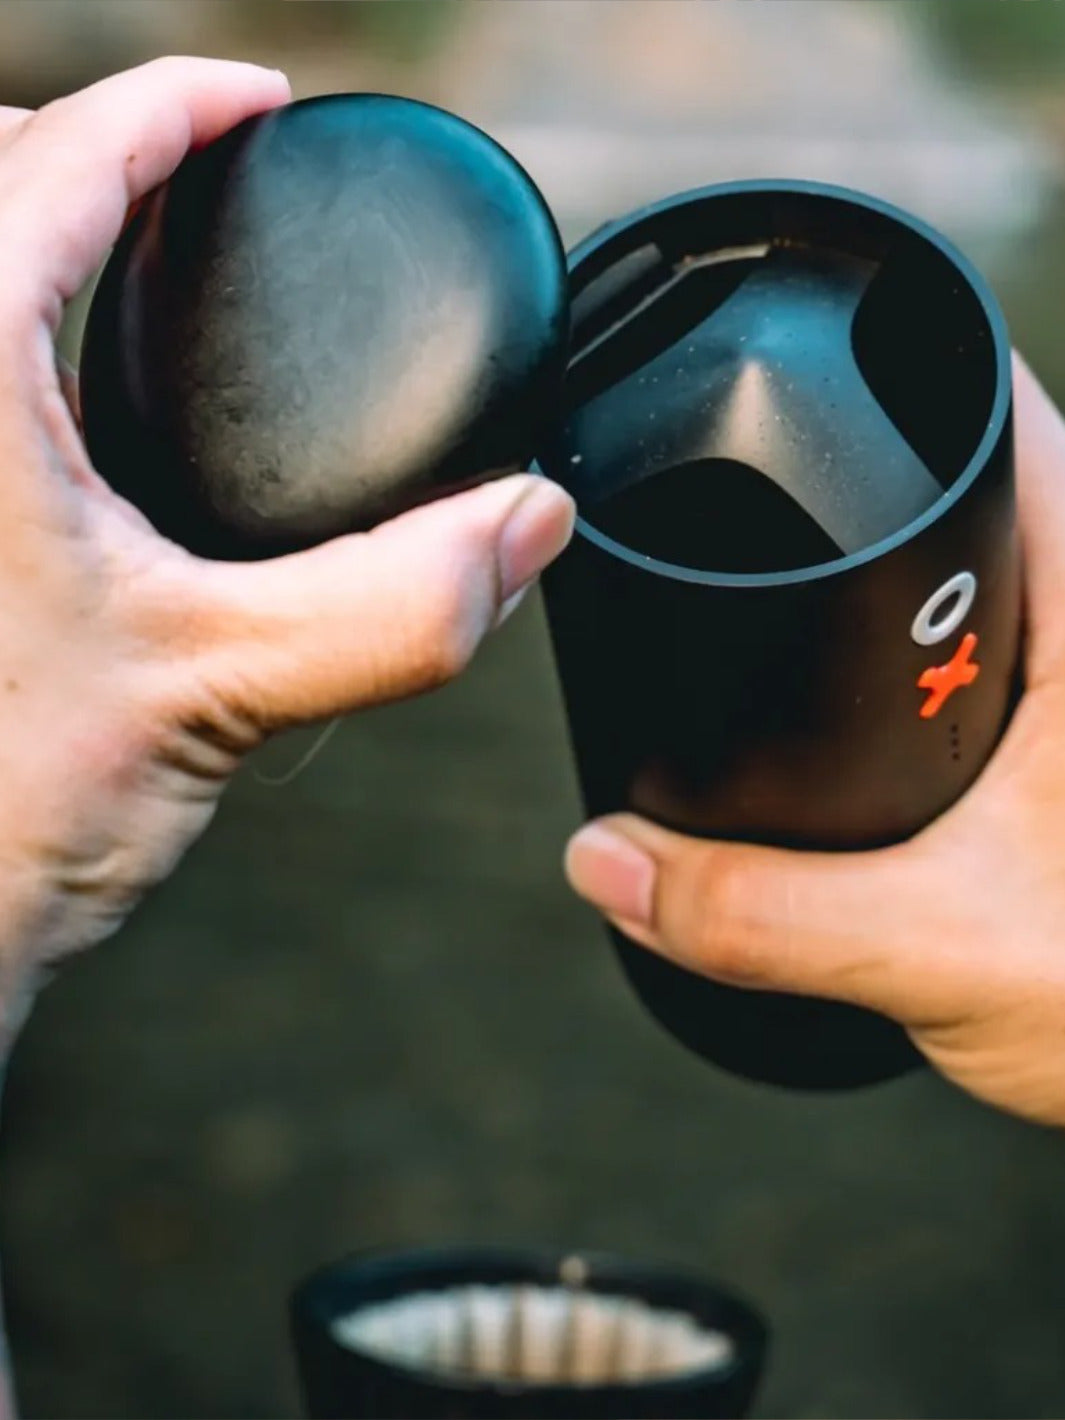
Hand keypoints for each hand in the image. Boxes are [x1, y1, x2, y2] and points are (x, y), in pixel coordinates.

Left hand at [0, 59, 573, 1009]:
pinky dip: (9, 330)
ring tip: (124, 255)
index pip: (60, 162)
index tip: (259, 98)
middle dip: (79, 148)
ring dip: (26, 231)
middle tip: (190, 179)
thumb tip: (529, 525)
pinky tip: (58, 407)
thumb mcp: (222, 692)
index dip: (176, 106)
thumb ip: (399, 603)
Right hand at [566, 354, 1064, 1129]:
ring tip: (811, 589)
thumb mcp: (940, 954)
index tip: (799, 357)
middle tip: (768, 486)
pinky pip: (1006, 643)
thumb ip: (757, 912)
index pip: (1005, 417)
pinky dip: (937, 643)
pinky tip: (883, 702)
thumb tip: (609, 860)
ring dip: (912, 565)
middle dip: (874, 473)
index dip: (897, 365)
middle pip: (992, 476)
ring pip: (1001, 567)